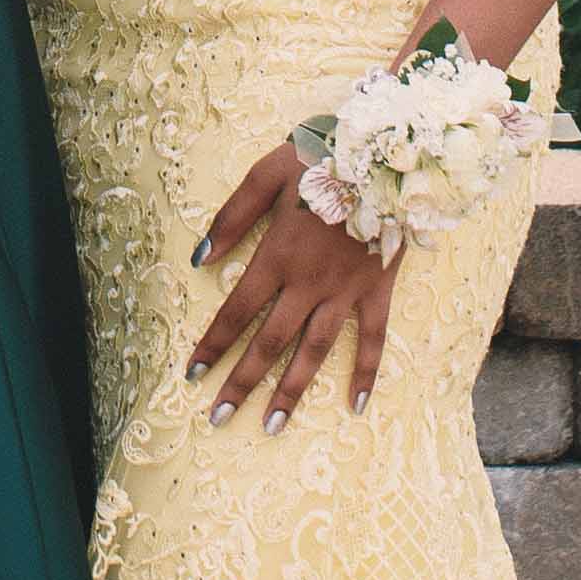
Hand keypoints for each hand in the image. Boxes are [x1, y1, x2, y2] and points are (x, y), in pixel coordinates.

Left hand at [189, 141, 398, 425]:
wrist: (387, 153)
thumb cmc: (321, 156)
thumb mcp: (266, 174)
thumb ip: (232, 217)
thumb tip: (200, 259)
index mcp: (277, 255)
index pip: (236, 311)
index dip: (212, 344)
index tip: (192, 375)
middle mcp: (308, 283)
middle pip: (269, 342)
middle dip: (241, 382)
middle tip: (219, 418)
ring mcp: (345, 291)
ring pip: (314, 351)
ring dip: (291, 391)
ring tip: (271, 426)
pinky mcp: (377, 290)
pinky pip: (372, 338)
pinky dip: (366, 373)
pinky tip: (357, 407)